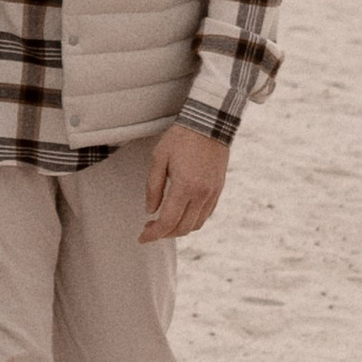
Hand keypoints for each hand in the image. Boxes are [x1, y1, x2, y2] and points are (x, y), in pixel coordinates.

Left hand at [139, 123, 228, 240]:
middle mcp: (202, 194)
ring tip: (163, 223)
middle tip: (149, 229)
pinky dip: (192, 221)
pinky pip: (206, 215)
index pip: (168, 222)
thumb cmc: (181, 138)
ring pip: (196, 225)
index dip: (153, 234)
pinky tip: (180, 214)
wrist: (210, 124)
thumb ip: (153, 187)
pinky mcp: (218, 190)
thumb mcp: (158, 158)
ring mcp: (212, 194)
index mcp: (185, 187)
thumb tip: (150, 211)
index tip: (142, 237)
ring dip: (178, 229)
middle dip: (164, 234)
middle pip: (182, 228)